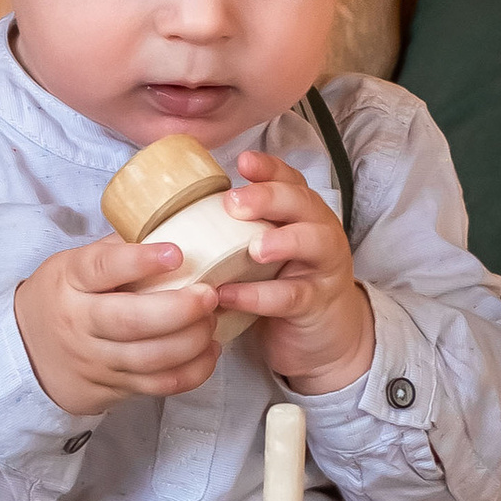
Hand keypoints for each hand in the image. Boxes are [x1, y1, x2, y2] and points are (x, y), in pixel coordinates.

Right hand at [14, 234, 222, 419]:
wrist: (28, 353)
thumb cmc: (64, 297)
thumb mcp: (74, 265)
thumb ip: (116, 250)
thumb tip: (172, 226)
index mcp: (70, 280)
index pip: (102, 268)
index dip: (139, 261)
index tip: (175, 253)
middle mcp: (79, 322)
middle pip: (130, 321)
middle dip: (179, 309)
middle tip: (209, 295)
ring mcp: (94, 360)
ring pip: (148, 358)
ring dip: (191, 342)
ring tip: (212, 321)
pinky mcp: (111, 387)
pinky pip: (156, 386)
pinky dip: (191, 372)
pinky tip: (208, 352)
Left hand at [217, 150, 374, 393]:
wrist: (322, 338)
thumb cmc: (282, 285)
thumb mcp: (263, 252)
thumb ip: (238, 232)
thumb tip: (177, 217)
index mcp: (302, 213)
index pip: (290, 180)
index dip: (269, 168)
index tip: (242, 161)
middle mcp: (319, 232)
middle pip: (303, 202)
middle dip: (269, 197)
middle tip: (234, 204)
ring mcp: (323, 267)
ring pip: (313, 242)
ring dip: (283, 241)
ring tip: (252, 249)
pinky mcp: (317, 304)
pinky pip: (292, 296)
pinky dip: (259, 295)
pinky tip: (229, 295)